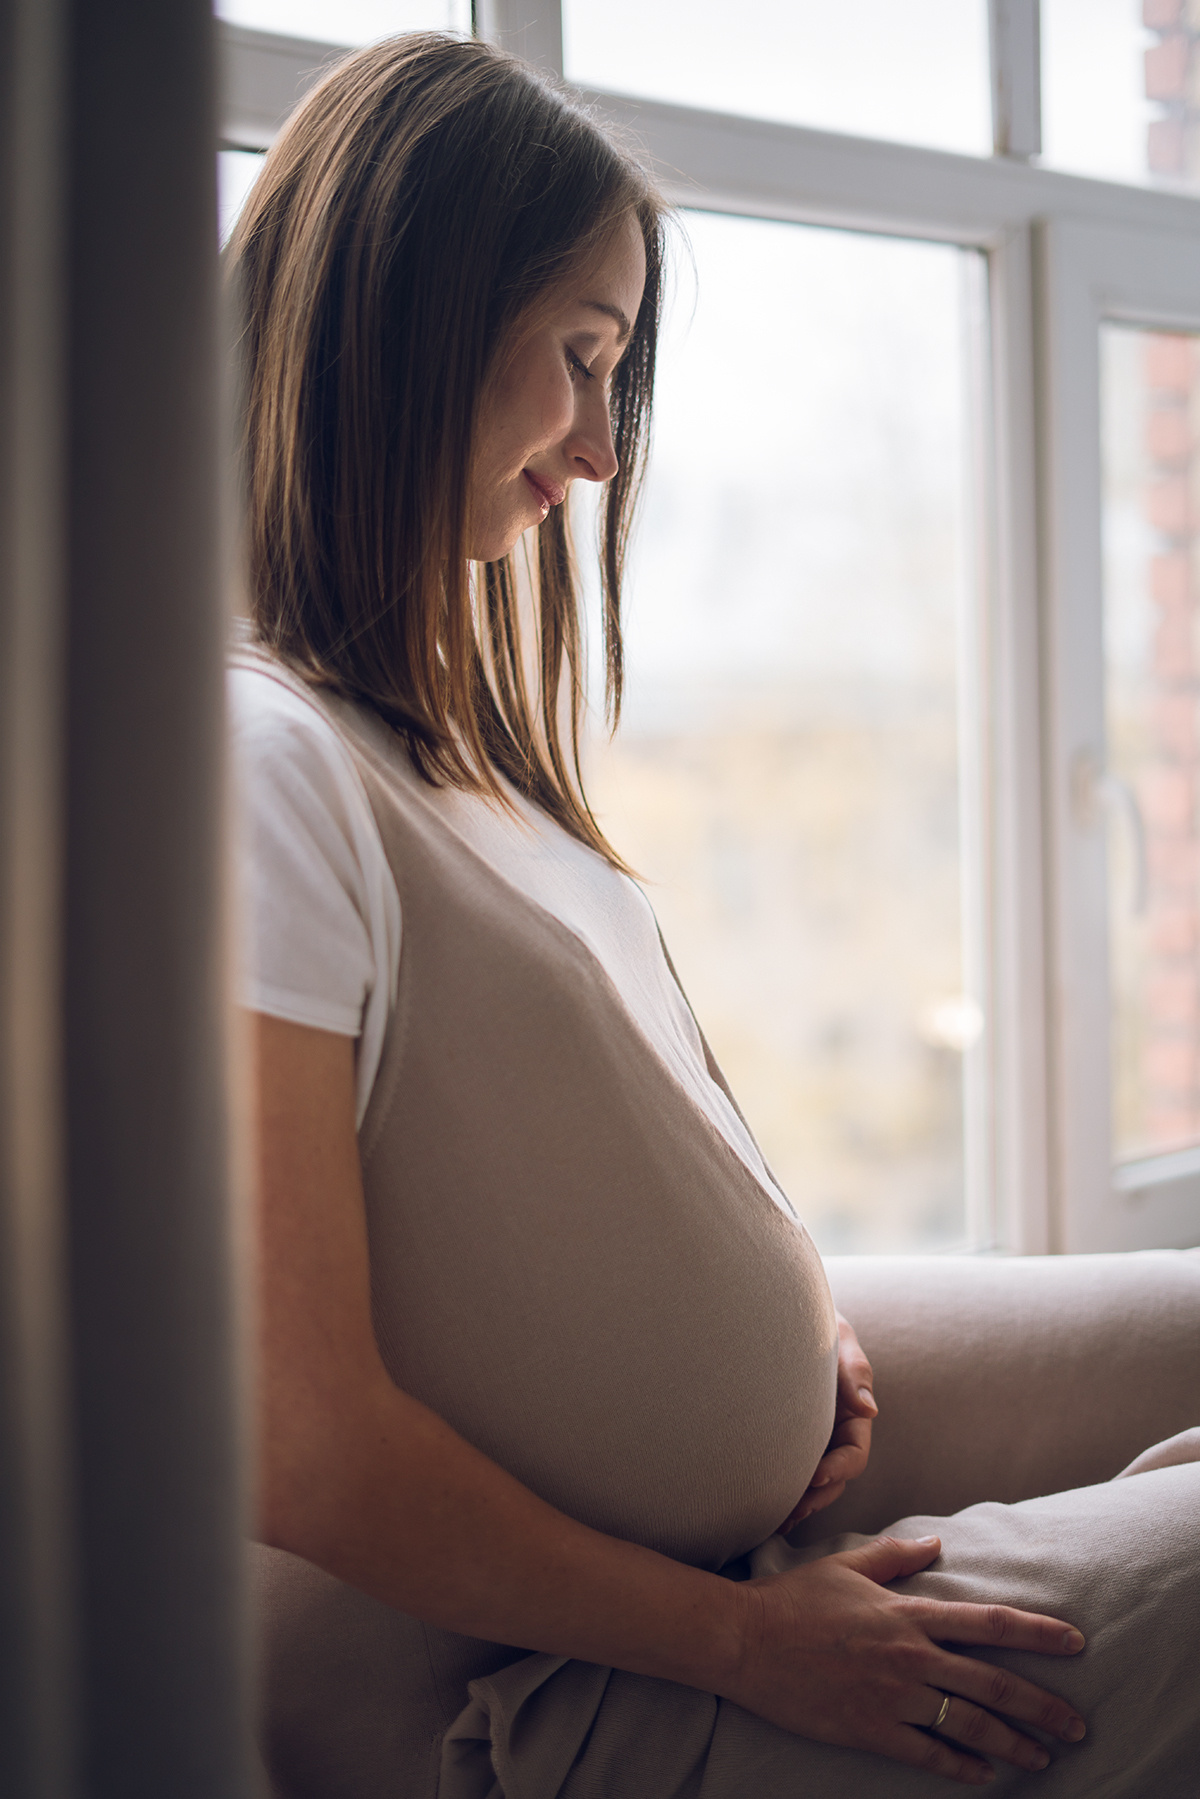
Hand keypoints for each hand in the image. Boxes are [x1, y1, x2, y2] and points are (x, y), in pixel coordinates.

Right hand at [723, 1534, 1087, 1785]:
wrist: (744, 1641)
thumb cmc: (794, 1600)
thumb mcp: (847, 1567)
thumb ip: (897, 1558)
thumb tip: (936, 1543)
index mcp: (907, 1613)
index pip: (988, 1622)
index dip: (1036, 1633)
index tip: (1075, 1642)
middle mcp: (909, 1656)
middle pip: (993, 1683)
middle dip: (1042, 1706)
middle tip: (1077, 1725)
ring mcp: (892, 1697)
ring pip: (970, 1724)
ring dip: (1013, 1744)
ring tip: (1042, 1757)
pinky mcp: (870, 1730)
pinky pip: (929, 1755)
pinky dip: (962, 1767)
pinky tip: (984, 1775)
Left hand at [780, 1311, 875, 1530]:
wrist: (785, 1316)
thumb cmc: (818, 1325)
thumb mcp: (840, 1341)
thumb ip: (854, 1372)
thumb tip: (869, 1410)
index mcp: (853, 1416)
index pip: (854, 1454)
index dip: (838, 1469)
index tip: (816, 1476)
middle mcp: (834, 1435)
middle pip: (833, 1478)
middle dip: (816, 1497)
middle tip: (790, 1510)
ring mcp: (811, 1441)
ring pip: (812, 1482)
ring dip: (798, 1502)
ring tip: (776, 1520)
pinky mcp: (787, 1442)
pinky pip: (788, 1472)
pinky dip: (780, 1491)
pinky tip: (761, 1509)